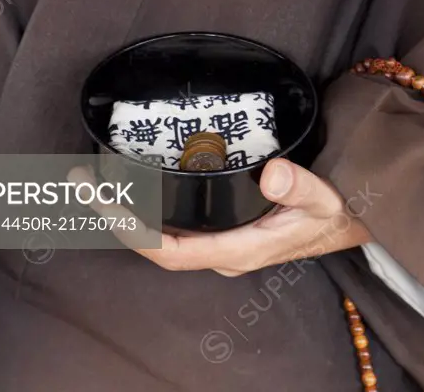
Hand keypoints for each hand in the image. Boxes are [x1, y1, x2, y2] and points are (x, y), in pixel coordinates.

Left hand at [69, 158, 370, 275]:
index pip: (170, 252)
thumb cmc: (329, 215)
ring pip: (159, 237)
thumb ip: (297, 185)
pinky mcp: (219, 230)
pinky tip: (130, 187)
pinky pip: (172, 227)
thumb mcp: (322, 197)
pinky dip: (144, 210)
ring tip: (92, 181)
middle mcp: (219, 252)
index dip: (132, 232)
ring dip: (123, 213)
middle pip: (153, 244)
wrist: (343, 227)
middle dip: (113, 217)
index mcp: (236, 250)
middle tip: (80, 181)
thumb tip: (269, 171)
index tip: (104, 205)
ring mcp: (218, 243)